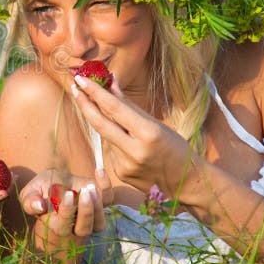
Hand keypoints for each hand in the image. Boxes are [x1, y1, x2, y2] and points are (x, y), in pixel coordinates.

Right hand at [19, 168, 109, 243]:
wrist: (56, 183)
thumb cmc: (41, 191)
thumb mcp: (30, 192)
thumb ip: (29, 200)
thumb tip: (38, 206)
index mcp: (56, 225)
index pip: (64, 225)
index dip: (67, 212)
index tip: (68, 195)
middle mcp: (75, 226)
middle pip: (85, 228)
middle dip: (87, 211)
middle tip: (85, 191)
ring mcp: (90, 218)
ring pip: (100, 222)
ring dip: (98, 205)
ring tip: (90, 186)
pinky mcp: (100, 204)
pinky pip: (109, 201)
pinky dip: (107, 187)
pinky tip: (98, 171)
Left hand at [71, 73, 202, 197]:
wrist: (188, 184)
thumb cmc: (176, 148)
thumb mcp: (156, 124)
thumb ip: (129, 106)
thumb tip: (109, 82)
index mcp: (149, 133)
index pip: (114, 108)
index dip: (95, 92)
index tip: (81, 79)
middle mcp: (135, 151)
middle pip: (100, 123)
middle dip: (85, 104)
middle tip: (75, 88)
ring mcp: (126, 165)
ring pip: (107, 137)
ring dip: (110, 129)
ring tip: (132, 135)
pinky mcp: (120, 175)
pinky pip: (111, 152)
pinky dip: (117, 145)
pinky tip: (133, 152)